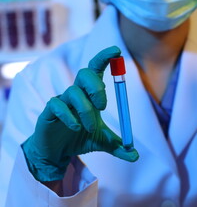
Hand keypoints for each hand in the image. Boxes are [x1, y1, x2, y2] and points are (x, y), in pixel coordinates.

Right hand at [22, 46, 138, 181]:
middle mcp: (77, 93)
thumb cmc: (81, 139)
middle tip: (103, 106)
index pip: (97, 69)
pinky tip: (76, 127)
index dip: (105, 58)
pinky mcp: (49, 111)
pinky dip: (69, 116)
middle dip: (97, 87)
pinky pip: (58, 105)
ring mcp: (62, 100)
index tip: (117, 51)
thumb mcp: (104, 143)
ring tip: (90, 128)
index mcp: (91, 94)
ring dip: (85, 111)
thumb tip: (136, 156)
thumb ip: (120, 147)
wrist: (58, 152)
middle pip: (85, 74)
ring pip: (74, 92)